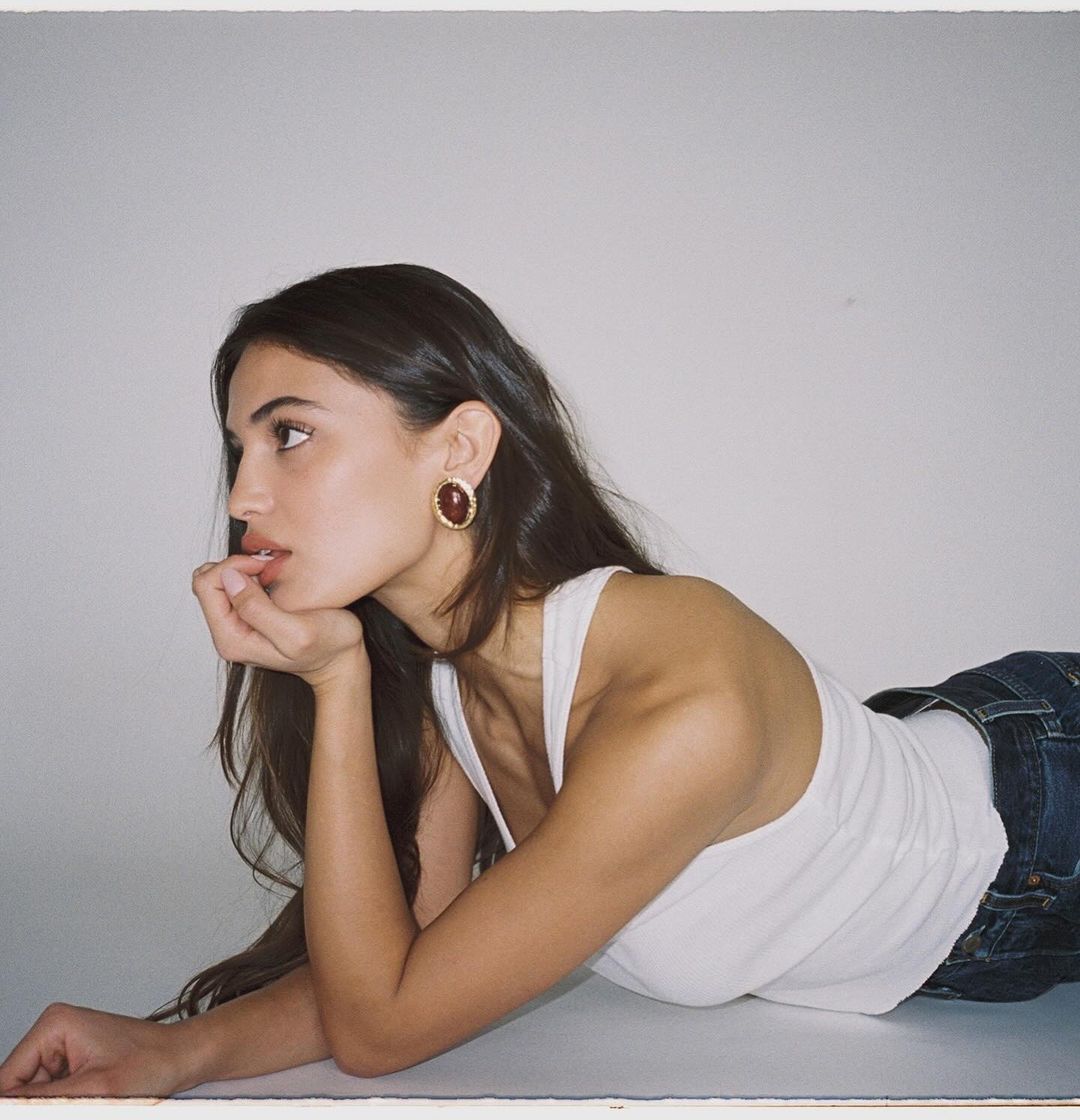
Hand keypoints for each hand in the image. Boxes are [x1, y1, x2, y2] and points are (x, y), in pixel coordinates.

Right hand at [0, 1003, 189, 1098]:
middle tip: (83, 1102)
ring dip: (57, 1107)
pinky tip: (92, 1100)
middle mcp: (54, 1033)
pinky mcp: (73, 1065)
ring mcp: (63, 1049)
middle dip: (44, 1106)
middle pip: (20, 1090)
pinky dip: (66, 1105)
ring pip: (36, 1097)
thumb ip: (44, 1102)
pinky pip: (53, 1097)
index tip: (53, 1107)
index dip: (18, 1108)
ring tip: (93, 1099)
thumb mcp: (93, 1090)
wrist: (182, 1057)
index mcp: (54, 1026)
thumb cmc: (153, 1061)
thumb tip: (10, 1108)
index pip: (7, 1081)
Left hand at [191, 555, 368, 692]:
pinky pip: (236, 585)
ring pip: (221, 581)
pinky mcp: (248, 616)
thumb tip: (229, 579)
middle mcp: (228, 633)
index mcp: (232, 639)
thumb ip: (258, 609)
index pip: (206, 586)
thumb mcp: (298, 631)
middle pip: (207, 582)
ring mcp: (237, 625)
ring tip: (274, 574)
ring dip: (245, 569)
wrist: (341, 662)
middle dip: (236, 566)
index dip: (234, 567)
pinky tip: (274, 580)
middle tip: (268, 568)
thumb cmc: (328, 648)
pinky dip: (252, 574)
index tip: (264, 566)